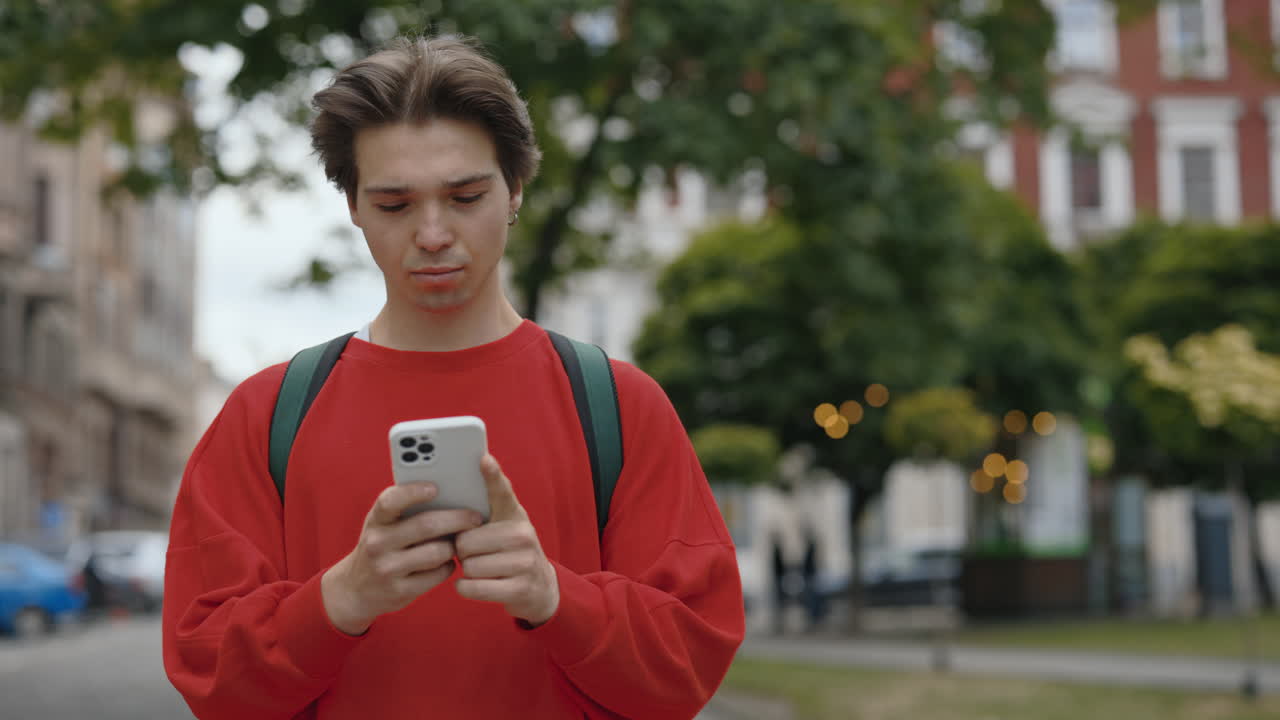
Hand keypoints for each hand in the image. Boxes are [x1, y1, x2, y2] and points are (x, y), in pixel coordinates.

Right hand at [322, 482, 484, 634]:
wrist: (356, 590)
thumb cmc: (381, 547)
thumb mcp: (383, 526)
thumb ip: (407, 510)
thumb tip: (452, 491)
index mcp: (376, 520)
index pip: (390, 501)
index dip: (413, 492)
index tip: (435, 487)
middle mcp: (378, 543)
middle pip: (426, 525)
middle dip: (457, 519)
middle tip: (476, 517)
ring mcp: (387, 569)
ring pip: (437, 552)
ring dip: (454, 546)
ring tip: (458, 542)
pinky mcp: (400, 591)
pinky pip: (438, 574)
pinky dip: (448, 566)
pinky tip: (446, 562)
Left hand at [455, 454, 559, 626]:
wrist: (539, 587)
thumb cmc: (507, 550)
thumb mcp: (502, 526)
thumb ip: (482, 509)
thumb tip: (451, 496)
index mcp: (514, 513)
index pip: (501, 491)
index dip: (492, 475)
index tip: (484, 459)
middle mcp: (522, 534)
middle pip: (466, 540)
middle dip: (462, 549)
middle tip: (474, 551)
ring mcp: (524, 561)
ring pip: (468, 565)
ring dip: (466, 570)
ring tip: (482, 567)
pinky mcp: (520, 588)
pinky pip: (472, 586)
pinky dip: (466, 588)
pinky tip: (475, 583)